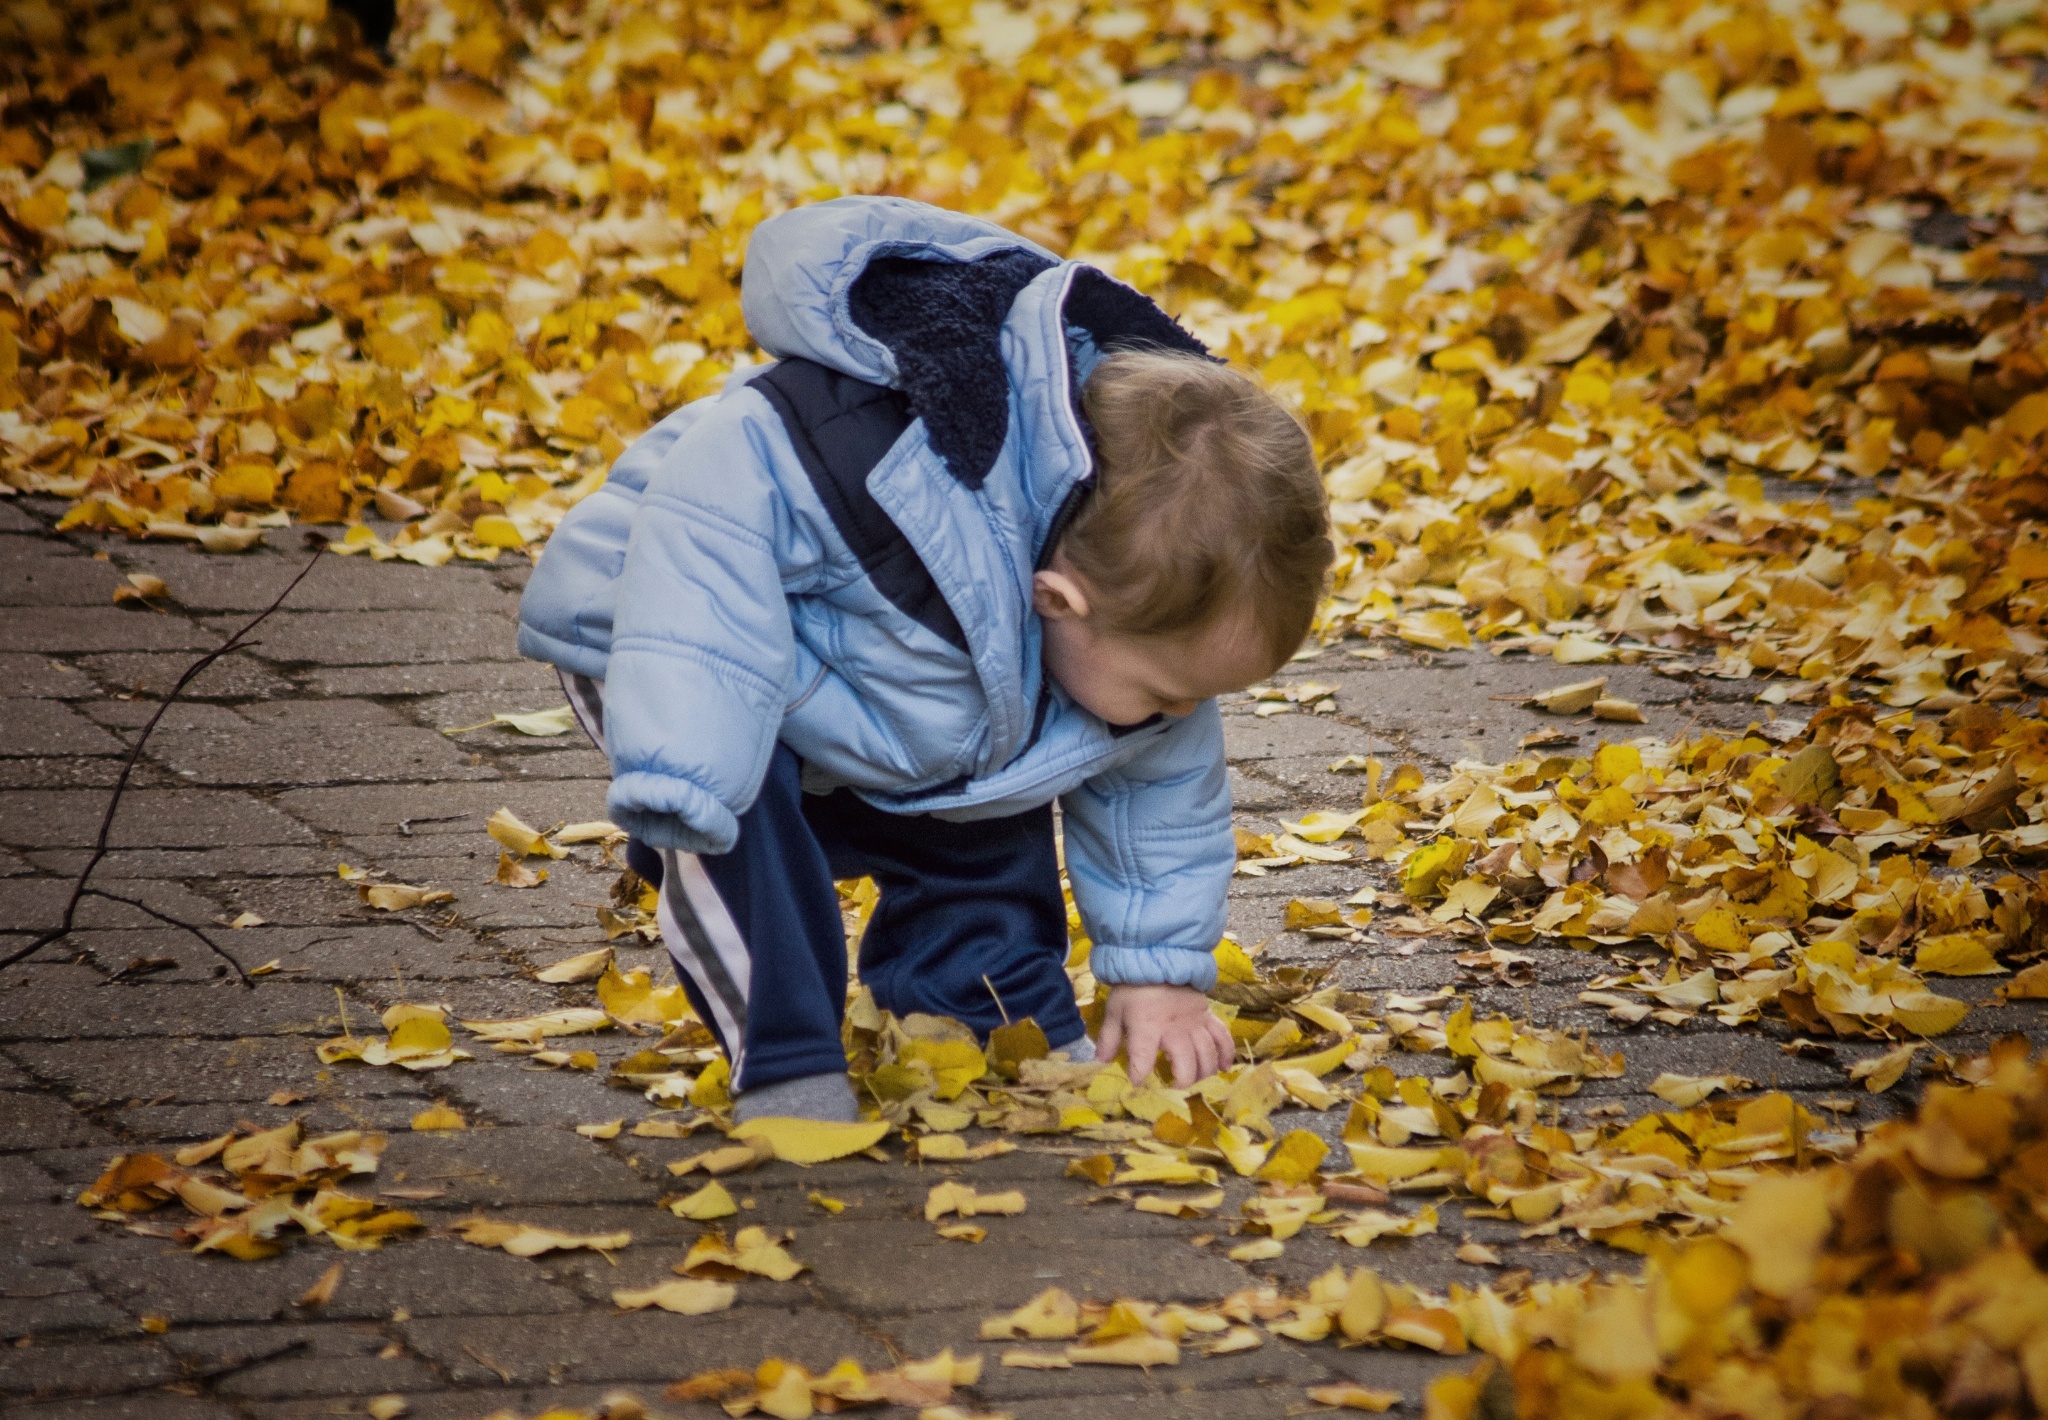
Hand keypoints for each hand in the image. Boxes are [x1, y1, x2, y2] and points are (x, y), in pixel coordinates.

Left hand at [1095, 983, 1235, 1087]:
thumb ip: (1108, 1039)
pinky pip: (1223, 1037)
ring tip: (1194, 1077)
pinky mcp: (1208, 1016)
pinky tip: (1223, 1068)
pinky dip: (1226, 1054)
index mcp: (1147, 1026)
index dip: (1140, 1073)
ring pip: (1207, 1054)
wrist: (1158, 959)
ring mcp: (1194, 1023)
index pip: (1143, 1057)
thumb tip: (1100, 1062)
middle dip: (1181, 1079)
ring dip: (1203, 1072)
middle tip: (1173, 1083)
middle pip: (1186, 1062)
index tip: (1137, 1081)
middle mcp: (1174, 1028)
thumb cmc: (1133, 989)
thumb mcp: (1115, 1011)